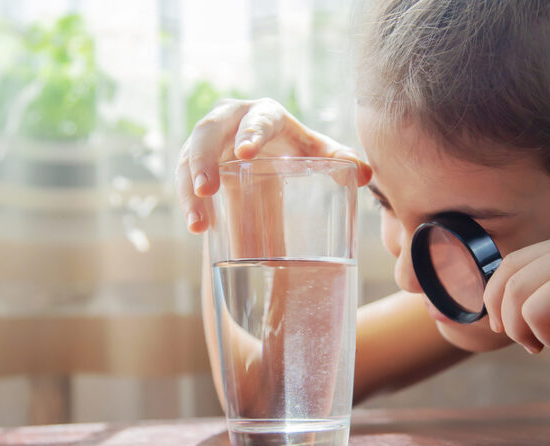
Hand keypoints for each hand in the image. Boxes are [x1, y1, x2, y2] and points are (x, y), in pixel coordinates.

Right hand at [176, 98, 370, 232]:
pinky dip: (188, 203)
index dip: (249, 131)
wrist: (268, 156)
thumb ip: (339, 160)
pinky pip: (184, 179)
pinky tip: (198, 228)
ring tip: (198, 223)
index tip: (244, 152)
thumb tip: (365, 173)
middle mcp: (230, 120)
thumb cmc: (295, 150)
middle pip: (208, 132)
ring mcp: (207, 140)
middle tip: (206, 188)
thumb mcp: (316, 154)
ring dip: (188, 189)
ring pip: (188, 158)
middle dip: (203, 159)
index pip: (257, 117)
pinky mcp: (194, 160)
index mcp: (266, 114)